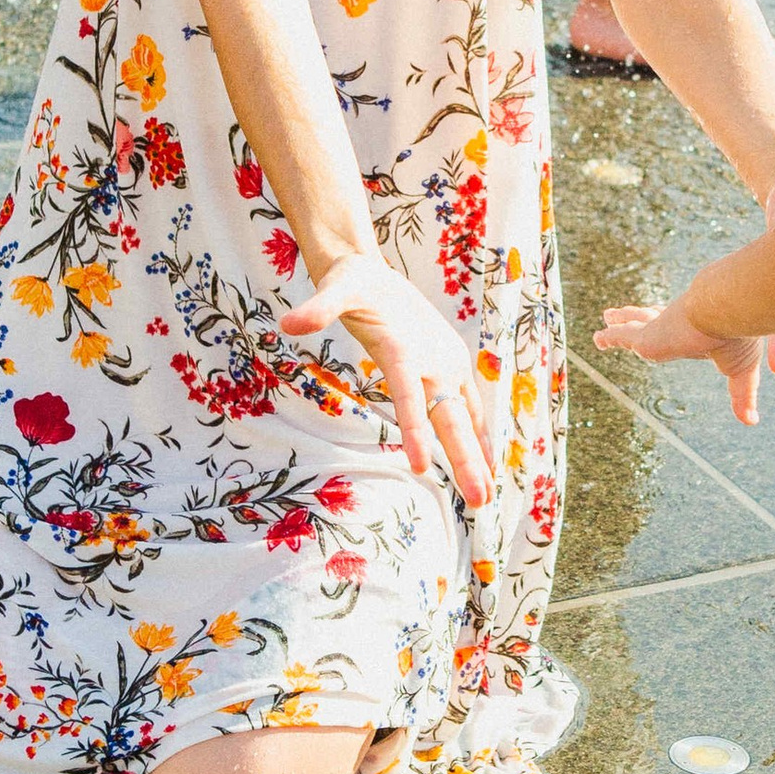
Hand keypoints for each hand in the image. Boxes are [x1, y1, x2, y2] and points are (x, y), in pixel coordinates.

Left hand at [281, 254, 490, 505]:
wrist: (375, 273)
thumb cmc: (351, 285)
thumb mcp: (333, 292)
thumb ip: (317, 309)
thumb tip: (286, 324)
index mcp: (404, 349)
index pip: (410, 399)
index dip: (416, 432)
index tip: (421, 467)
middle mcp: (434, 359)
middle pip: (449, 417)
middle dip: (464, 460)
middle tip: (477, 501)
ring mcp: (449, 363)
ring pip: (466, 418)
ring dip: (478, 457)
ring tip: (486, 498)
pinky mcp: (454, 364)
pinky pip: (470, 407)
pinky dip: (480, 437)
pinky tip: (488, 466)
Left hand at [597, 292, 771, 421]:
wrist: (726, 313)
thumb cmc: (738, 335)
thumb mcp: (742, 371)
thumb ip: (743, 396)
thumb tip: (752, 422)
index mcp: (699, 329)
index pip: (680, 325)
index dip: (671, 324)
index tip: (663, 322)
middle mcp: (678, 324)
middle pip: (653, 318)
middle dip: (639, 315)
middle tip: (624, 313)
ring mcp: (660, 329)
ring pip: (635, 322)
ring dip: (621, 319)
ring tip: (607, 316)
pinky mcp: (645, 338)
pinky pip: (621, 336)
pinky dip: (609, 337)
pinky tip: (598, 338)